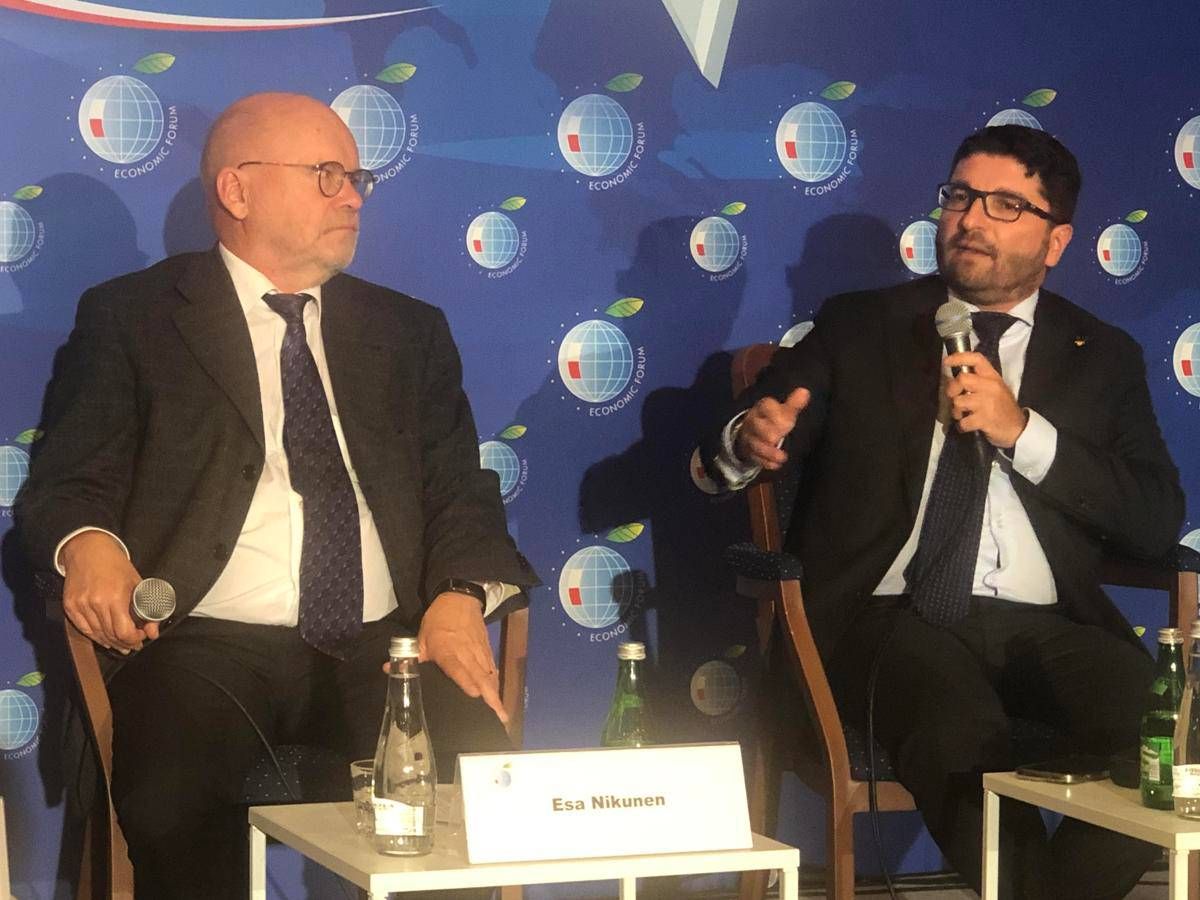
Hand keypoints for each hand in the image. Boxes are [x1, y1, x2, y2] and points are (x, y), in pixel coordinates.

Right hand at [59, 531, 153, 651]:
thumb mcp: (137, 583)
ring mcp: (80, 605)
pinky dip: (95, 636)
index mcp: (115, 597)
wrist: (88, 550)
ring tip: (121, 644)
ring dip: (111, 642)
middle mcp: (95, 603)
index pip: (124, 632)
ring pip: (97, 635)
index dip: (134, 639)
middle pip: (111, 635)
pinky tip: (104, 638)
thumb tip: (153, 632)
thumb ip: (147, 609)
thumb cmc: (116, 565)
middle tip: (133, 644)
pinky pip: (83, 629)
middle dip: (125, 643)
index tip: (141, 637)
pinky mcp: (70, 606)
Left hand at [417, 591, 506, 724]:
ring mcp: (479, 652)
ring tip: (502, 714)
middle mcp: (467, 654)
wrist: (460, 600)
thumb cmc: (438, 620)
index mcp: (448, 651)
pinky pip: (492, 669)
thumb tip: (389, 669)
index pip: (458, 668)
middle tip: (499, 716)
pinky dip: (496, 683)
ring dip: (496, 694)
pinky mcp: (487, 650)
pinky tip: (498, 696)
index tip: (475, 695)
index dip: (466, 680)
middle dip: (490, 696)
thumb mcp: (422, 637)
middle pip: (480, 676)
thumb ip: (410, 657)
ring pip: (489, 674)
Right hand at [734, 387, 809, 469]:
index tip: (789, 423)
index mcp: (762, 408)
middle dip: (771, 434)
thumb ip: (793, 404)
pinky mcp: (748, 451)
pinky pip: (754, 458)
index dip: (777, 415)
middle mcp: (753, 421)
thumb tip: (804, 391)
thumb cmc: (772, 419)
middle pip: (759, 427)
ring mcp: (749, 437)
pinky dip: (766, 462)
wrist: (752, 432)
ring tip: (783, 457)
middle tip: (780, 438)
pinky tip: (776, 465)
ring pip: (755, 444)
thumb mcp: (783, 410)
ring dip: (769, 452)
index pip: (766, 407)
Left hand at [944, 351, 1027, 448]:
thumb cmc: (1003, 407)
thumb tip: (954, 378)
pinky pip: (963, 421)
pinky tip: (968, 425)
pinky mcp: (984, 420)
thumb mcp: (995, 388)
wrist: (1018, 428)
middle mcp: (990, 387)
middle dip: (952, 389)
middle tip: (954, 397)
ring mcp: (987, 403)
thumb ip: (978, 381)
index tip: (947, 361)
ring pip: (958, 401)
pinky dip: (962, 426)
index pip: (977, 359)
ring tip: (963, 415)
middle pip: (962, 379)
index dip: (959, 357)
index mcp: (993, 377)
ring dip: (956, 411)